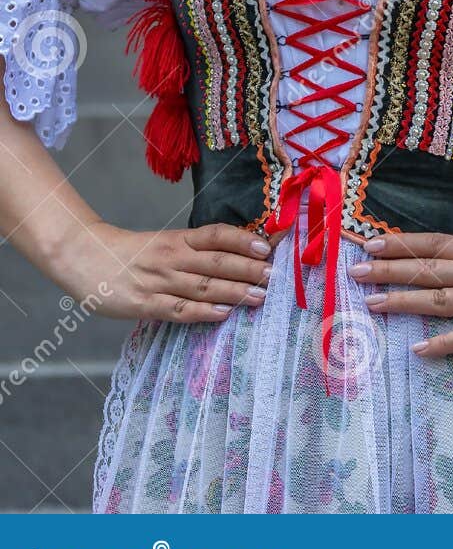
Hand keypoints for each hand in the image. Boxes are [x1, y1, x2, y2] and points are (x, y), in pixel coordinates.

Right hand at [60, 221, 270, 323]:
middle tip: (272, 276)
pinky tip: (223, 313)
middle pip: (216, 262)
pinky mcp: (144, 304)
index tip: (267, 246)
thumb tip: (238, 255)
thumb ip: (197, 249)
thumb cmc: (134, 252)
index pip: (216, 235)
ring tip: (259, 296)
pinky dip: (202, 312)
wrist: (85, 257)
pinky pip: (178, 309)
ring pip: (202, 286)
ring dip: (234, 292)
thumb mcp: (167, 242)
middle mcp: (172, 258)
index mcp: (179, 239)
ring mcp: (158, 281)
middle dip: (247, 269)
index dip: (242, 240)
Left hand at [352, 228, 452, 356]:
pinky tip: (419, 350)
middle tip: (354, 269)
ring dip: (403, 301)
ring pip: (440, 298)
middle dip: (390, 269)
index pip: (439, 243)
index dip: (404, 243)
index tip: (372, 241)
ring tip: (370, 303)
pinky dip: (443, 343)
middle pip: (429, 268)